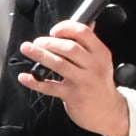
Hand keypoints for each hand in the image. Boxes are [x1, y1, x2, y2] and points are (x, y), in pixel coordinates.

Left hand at [16, 19, 129, 135]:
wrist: (109, 112)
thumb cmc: (100, 84)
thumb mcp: (101, 61)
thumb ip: (90, 43)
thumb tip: (87, 22)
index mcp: (101, 53)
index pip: (83, 33)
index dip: (65, 28)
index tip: (54, 31)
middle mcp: (94, 66)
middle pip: (69, 48)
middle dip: (49, 42)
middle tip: (37, 42)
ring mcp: (84, 82)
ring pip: (59, 64)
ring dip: (40, 55)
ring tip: (27, 49)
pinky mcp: (73, 96)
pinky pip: (51, 87)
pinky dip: (35, 81)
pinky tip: (25, 77)